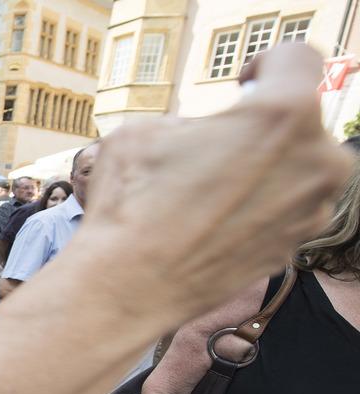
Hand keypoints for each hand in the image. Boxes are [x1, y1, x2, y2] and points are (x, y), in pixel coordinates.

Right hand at [80, 43, 351, 328]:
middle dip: (263, 127)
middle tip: (215, 146)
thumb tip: (204, 135)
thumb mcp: (145, 129)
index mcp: (284, 114)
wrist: (126, 285)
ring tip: (208, 190)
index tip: (241, 86)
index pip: (297, 59)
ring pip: (296, 170)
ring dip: (263, 171)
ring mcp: (310, 211)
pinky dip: (255, 210)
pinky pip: (283, 212)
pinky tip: (210, 222)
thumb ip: (194, 120)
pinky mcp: (293, 248)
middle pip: (300, 122)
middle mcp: (317, 161)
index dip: (264, 66)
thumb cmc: (131, 203)